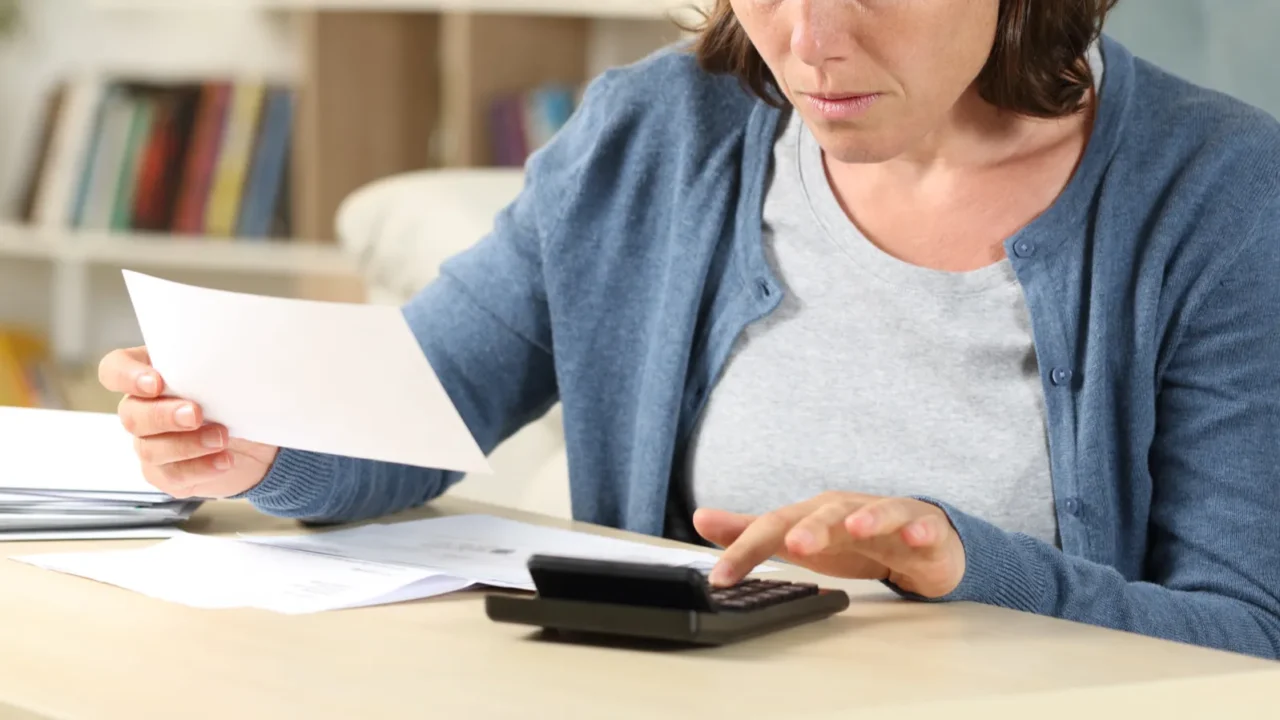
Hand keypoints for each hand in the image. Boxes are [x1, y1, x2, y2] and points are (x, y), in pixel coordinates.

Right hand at [98, 347, 278, 498]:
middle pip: (131, 414)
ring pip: (149, 449)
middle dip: (163, 415)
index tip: (156, 383)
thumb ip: (212, 367)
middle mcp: (143, 410)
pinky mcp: (165, 473)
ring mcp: (150, 444)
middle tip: (195, 414)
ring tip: (221, 438)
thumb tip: (223, 360)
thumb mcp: (228, 377)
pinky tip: (224, 460)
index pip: (114, 370)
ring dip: (187, 444)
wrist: (256, 442)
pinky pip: (172, 475)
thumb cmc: (236, 400)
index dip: (126, 376)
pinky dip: (200, 468)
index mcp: (151, 376)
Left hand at [693, 492, 965, 598]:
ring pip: (878, 513)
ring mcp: (888, 516)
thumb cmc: (852, 539)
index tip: (721, 578)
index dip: (746, 551)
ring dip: (868, 518)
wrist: (919, 540)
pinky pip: (923, 526)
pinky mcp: (924, 528)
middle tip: (794, 546)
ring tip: (857, 528)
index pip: (775, 528)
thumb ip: (752, 532)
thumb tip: (701, 519)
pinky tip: (914, 537)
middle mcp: (848, 510)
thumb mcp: (798, 537)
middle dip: (811, 528)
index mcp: (814, 514)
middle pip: (827, 515)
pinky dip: (919, 529)